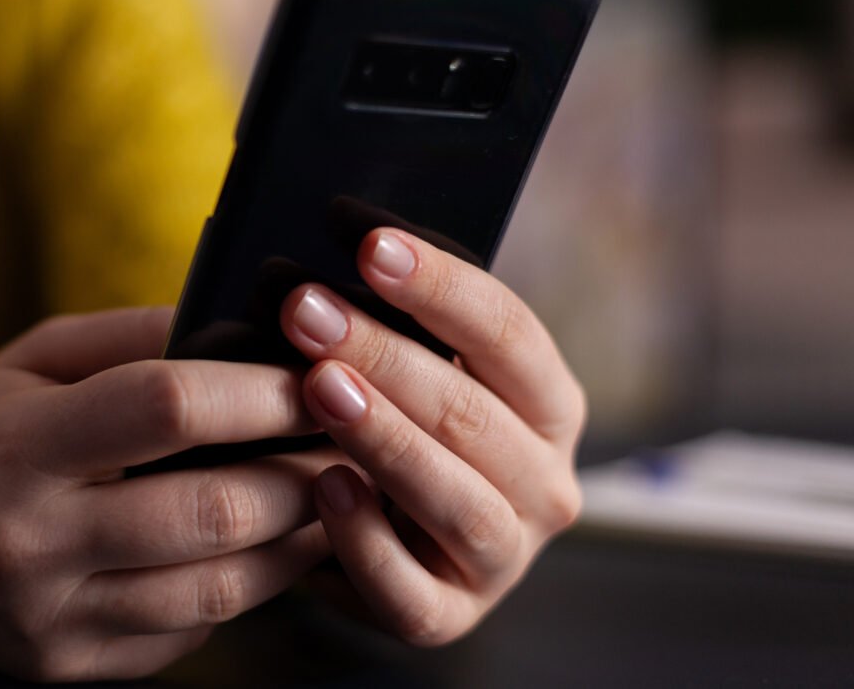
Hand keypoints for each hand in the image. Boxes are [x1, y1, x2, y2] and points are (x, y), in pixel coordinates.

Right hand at [0, 307, 342, 680]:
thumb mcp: (33, 359)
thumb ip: (134, 336)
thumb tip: (241, 327)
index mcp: (21, 445)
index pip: (164, 408)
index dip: (258, 392)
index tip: (314, 377)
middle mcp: (33, 541)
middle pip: (212, 512)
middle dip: (302, 474)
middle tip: (347, 442)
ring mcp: (53, 616)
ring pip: (220, 587)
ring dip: (297, 539)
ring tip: (329, 494)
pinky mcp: (71, 665)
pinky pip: (191, 630)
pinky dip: (244, 586)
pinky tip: (264, 546)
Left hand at [279, 228, 585, 644]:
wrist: (381, 535)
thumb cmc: (397, 424)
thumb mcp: (413, 367)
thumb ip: (395, 318)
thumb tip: (340, 240)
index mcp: (549, 405)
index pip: (509, 334)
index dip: (439, 285)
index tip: (368, 245)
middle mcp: (545, 483)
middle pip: (473, 411)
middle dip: (385, 353)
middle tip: (307, 309)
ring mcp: (503, 557)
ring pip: (457, 499)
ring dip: (385, 437)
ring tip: (318, 387)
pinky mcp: (449, 615)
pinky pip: (412, 592)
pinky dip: (366, 539)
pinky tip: (321, 487)